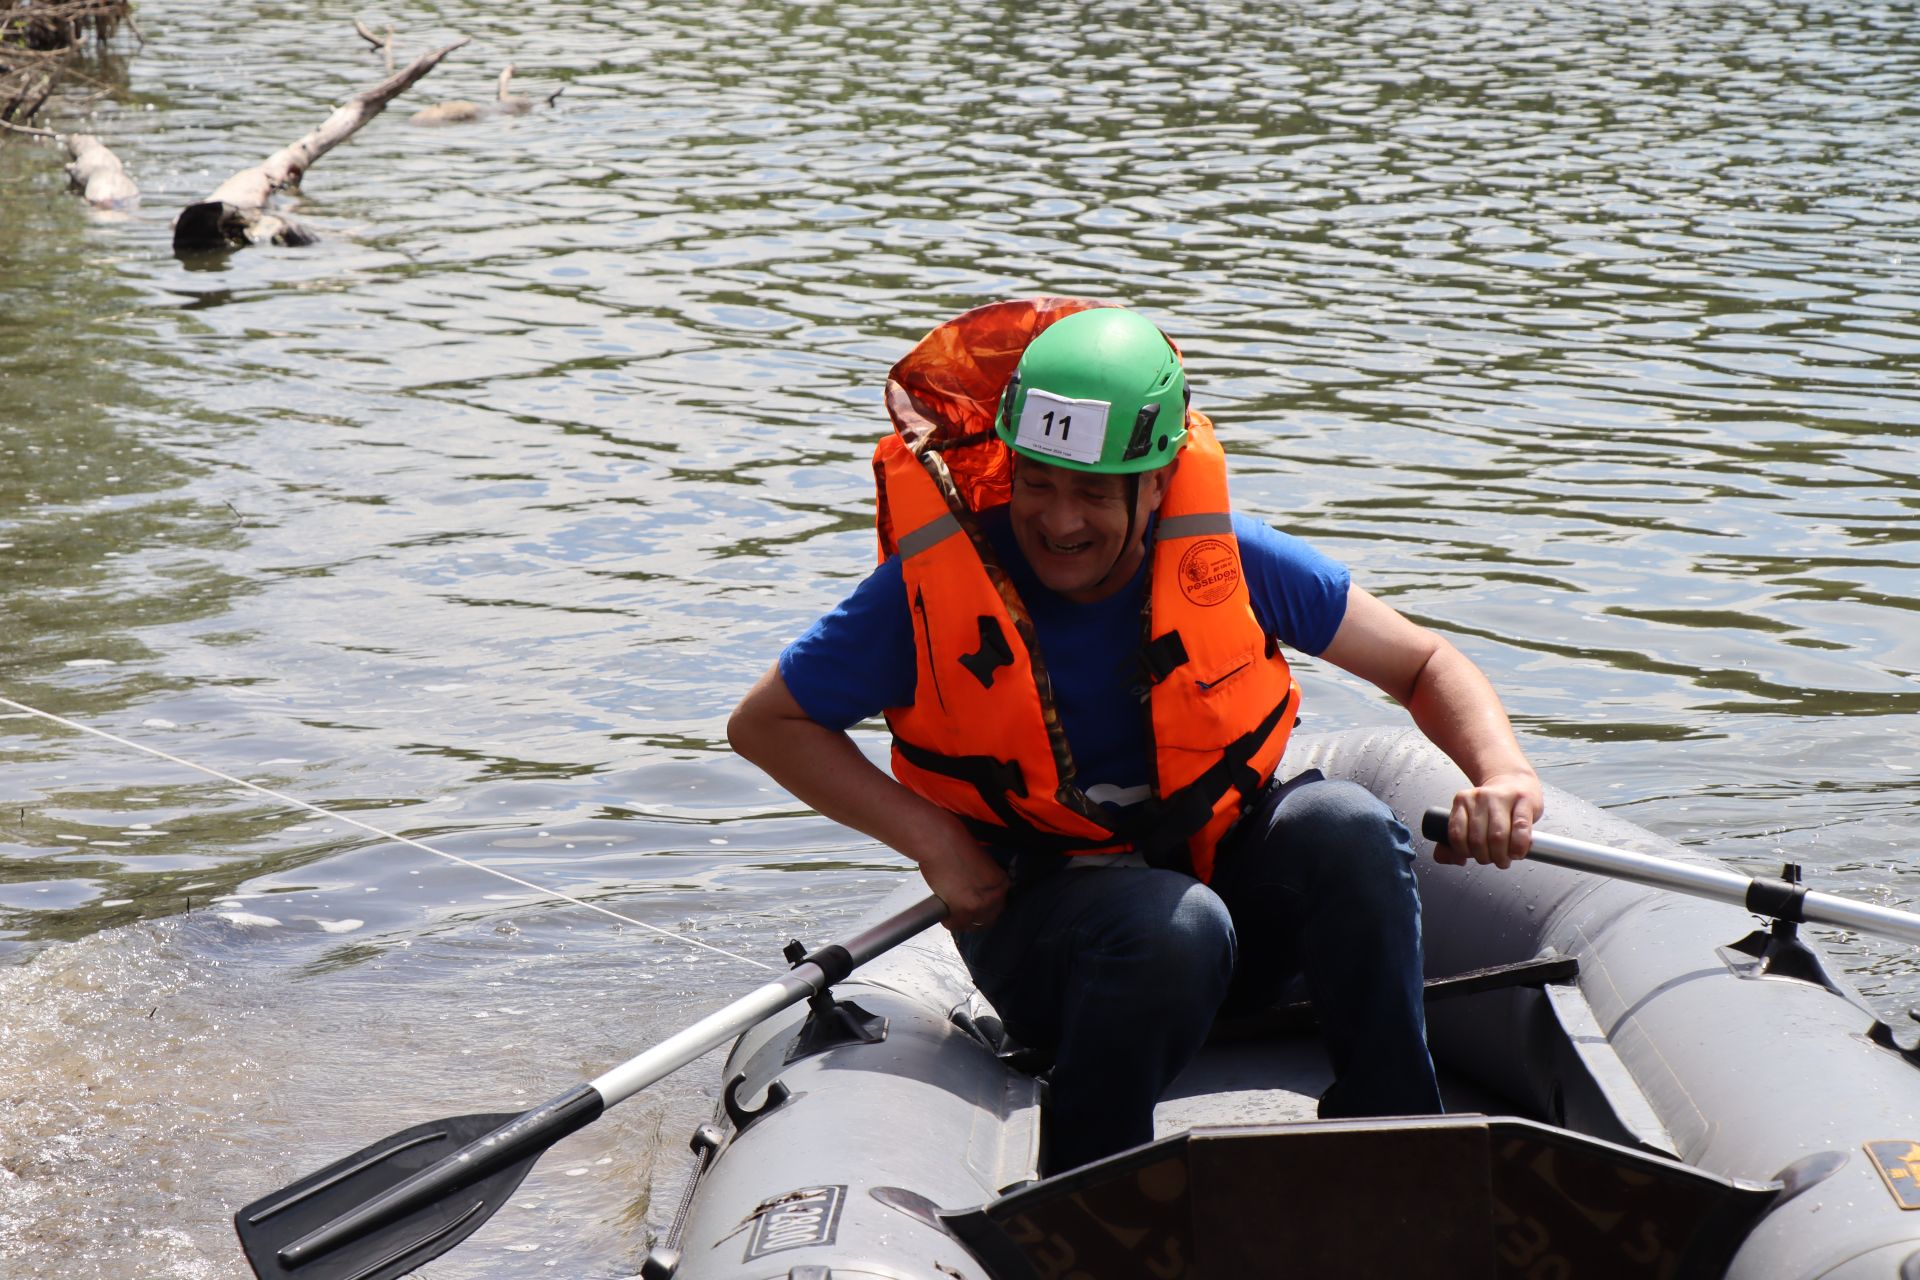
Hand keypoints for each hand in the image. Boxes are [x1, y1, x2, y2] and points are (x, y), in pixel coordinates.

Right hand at [911, 815, 1008, 931]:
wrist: (941, 843)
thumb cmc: (957, 846)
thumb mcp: (981, 864)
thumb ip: (984, 881)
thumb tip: (977, 892)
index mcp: (1002, 883)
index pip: (999, 905)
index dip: (986, 907)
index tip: (976, 907)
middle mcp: (996, 896)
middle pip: (989, 918)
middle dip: (977, 917)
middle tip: (963, 913)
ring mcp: (981, 906)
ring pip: (973, 925)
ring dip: (963, 921)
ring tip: (953, 913)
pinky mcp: (964, 911)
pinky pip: (956, 925)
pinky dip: (949, 921)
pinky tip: (944, 913)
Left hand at [1434, 771, 1543, 870]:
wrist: (1516, 782)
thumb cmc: (1493, 807)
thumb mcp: (1469, 818)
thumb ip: (1456, 840)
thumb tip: (1457, 860)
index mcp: (1463, 801)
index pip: (1457, 835)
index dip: (1466, 852)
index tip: (1474, 856)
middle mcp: (1481, 797)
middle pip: (1477, 839)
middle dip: (1486, 857)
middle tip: (1493, 859)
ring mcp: (1502, 797)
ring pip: (1498, 836)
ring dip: (1501, 856)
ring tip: (1505, 858)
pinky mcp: (1524, 801)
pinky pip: (1520, 829)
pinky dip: (1518, 847)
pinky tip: (1518, 851)